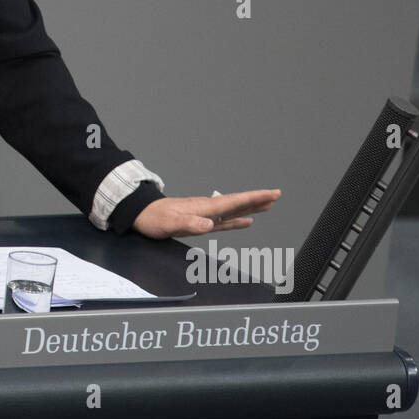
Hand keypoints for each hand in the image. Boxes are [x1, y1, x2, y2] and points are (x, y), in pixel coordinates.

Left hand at [130, 189, 280, 239]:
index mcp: (203, 207)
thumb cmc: (154, 218)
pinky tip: (246, 221)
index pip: (234, 201)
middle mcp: (207, 209)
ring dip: (250, 207)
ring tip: (268, 205)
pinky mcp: (200, 221)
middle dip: (257, 199)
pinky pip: (224, 220)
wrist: (141, 215)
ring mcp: (205, 214)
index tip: (271, 194)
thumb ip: (190, 223)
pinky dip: (237, 220)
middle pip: (237, 202)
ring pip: (233, 210)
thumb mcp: (171, 223)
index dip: (253, 198)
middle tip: (276, 195)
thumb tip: (209, 225)